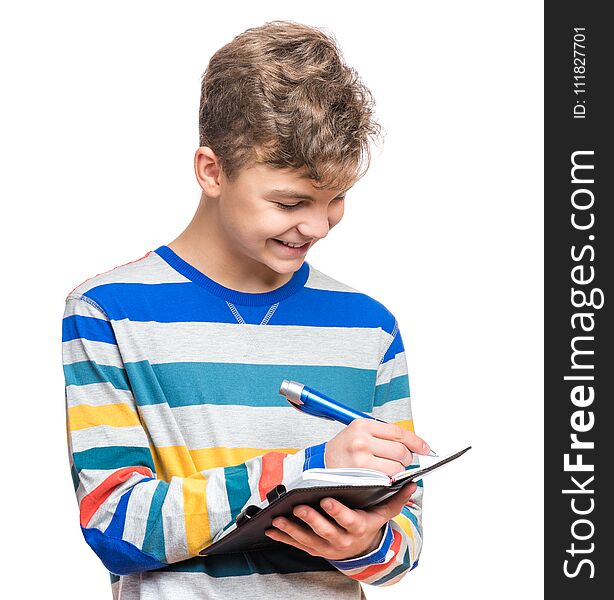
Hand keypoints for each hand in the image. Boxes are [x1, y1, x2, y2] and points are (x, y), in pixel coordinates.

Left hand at [263, 481, 416, 559]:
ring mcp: (326, 546)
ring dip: (292, 529)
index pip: (348, 519)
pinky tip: (272, 528)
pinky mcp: (313, 549)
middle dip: (311, 519)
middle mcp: (342, 539)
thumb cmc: (368, 523)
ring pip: (307, 539)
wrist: (362, 550)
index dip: (337, 511)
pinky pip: (296, 544)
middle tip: (299, 507)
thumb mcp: (384, 513)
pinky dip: (283, 537)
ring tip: (279, 517)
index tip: (327, 500)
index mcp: (358, 526)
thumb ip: (397, 499)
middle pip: (325, 530)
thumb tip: (412, 484)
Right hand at [324, 418, 431, 476]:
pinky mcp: (361, 475)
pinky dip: (389, 479)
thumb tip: (412, 443)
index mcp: (363, 425)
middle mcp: (362, 440)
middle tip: (400, 460)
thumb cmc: (344, 447)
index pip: (399, 432)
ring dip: (397, 471)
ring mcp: (361, 458)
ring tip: (387, 468)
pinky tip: (382, 476)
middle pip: (401, 451)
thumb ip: (384, 434)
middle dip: (406, 458)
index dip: (416, 441)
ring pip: (396, 467)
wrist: (322, 462)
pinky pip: (387, 479)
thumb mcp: (360, 432)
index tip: (424, 448)